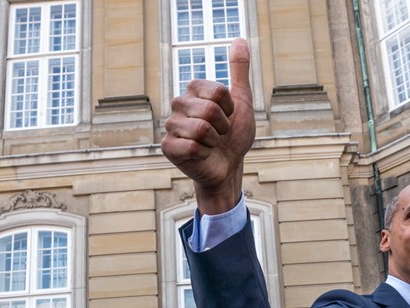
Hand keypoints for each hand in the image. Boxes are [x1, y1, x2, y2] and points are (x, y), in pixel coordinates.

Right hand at [161, 38, 254, 213]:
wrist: (228, 166)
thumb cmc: (234, 135)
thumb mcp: (242, 101)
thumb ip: (239, 71)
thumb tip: (240, 40)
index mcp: (194, 90)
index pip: (216, 92)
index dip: (230, 109)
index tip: (229, 116)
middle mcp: (179, 104)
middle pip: (208, 110)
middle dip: (223, 126)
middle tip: (220, 133)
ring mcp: (171, 126)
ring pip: (200, 129)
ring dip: (214, 141)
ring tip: (212, 144)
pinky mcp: (167, 147)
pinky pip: (190, 147)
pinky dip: (204, 154)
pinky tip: (202, 155)